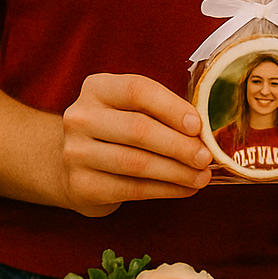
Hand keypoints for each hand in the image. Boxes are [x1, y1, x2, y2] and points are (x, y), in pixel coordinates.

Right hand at [60, 74, 212, 217]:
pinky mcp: (81, 186)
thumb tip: (204, 133)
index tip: (198, 126)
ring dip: (176, 172)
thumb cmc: (116, 130)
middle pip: (138, 129)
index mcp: (98, 88)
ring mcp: (76, 153)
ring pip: (135, 163)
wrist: (71, 164)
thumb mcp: (130, 108)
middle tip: (206, 157)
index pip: (138, 91)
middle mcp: (81, 117)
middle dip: (178, 145)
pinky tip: (185, 188)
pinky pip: (130, 189)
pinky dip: (164, 190)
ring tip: (202, 176)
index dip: (171, 108)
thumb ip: (160, 112)